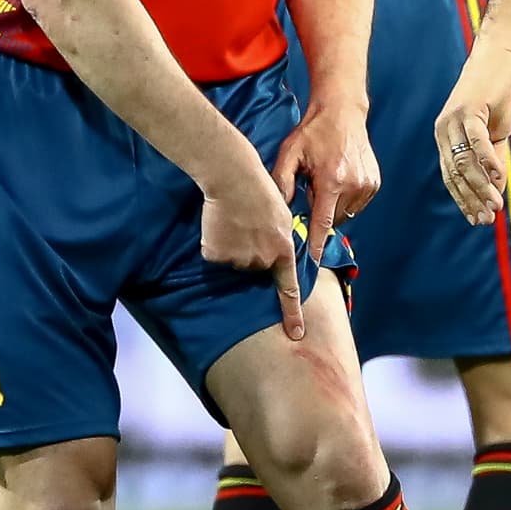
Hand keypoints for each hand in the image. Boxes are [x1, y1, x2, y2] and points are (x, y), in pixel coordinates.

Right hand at [200, 160, 305, 340]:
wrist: (234, 176)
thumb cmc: (260, 189)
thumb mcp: (282, 216)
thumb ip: (280, 240)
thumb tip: (275, 256)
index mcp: (282, 250)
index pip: (288, 288)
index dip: (292, 313)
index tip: (296, 333)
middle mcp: (262, 259)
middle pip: (254, 268)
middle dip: (251, 252)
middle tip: (248, 226)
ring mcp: (238, 258)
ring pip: (234, 261)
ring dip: (232, 246)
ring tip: (234, 221)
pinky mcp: (217, 255)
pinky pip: (214, 256)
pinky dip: (214, 244)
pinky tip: (218, 225)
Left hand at [270, 99, 377, 263]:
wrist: (342, 111)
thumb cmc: (312, 131)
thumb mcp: (289, 153)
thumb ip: (282, 184)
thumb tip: (279, 212)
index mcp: (332, 180)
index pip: (323, 223)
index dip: (316, 245)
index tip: (311, 265)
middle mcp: (353, 185)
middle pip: (333, 219)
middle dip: (321, 212)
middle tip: (313, 189)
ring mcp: (367, 185)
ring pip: (346, 213)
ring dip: (334, 206)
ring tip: (326, 180)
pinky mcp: (374, 183)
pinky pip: (357, 204)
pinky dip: (345, 199)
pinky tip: (339, 178)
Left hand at [434, 37, 510, 224]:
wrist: (496, 60)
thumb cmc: (495, 97)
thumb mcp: (494, 134)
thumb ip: (493, 160)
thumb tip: (497, 190)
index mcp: (445, 138)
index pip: (450, 177)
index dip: (464, 200)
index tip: (478, 219)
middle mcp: (443, 131)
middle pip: (455, 173)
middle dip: (472, 199)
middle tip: (487, 219)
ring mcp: (453, 119)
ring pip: (465, 161)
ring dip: (481, 185)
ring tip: (496, 204)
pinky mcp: (468, 109)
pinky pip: (476, 141)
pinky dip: (488, 160)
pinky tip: (499, 177)